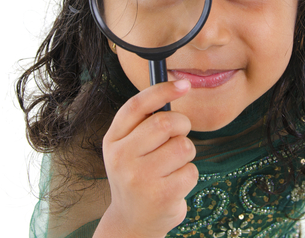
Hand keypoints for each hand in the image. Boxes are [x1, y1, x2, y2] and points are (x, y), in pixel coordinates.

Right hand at [94, 79, 197, 237]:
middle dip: (181, 125)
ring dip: (186, 153)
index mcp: (113, 139)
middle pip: (165, 122)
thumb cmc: (138, 174)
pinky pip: (191, 170)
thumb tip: (178, 86)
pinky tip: (174, 185)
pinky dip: (189, 175)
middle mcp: (121, 157)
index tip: (184, 84)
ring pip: (183, 146)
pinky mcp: (161, 196)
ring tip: (172, 166)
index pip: (137, 105)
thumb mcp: (129, 147)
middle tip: (178, 135)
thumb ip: (145, 120)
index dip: (163, 90)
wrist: (132, 221)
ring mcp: (140, 178)